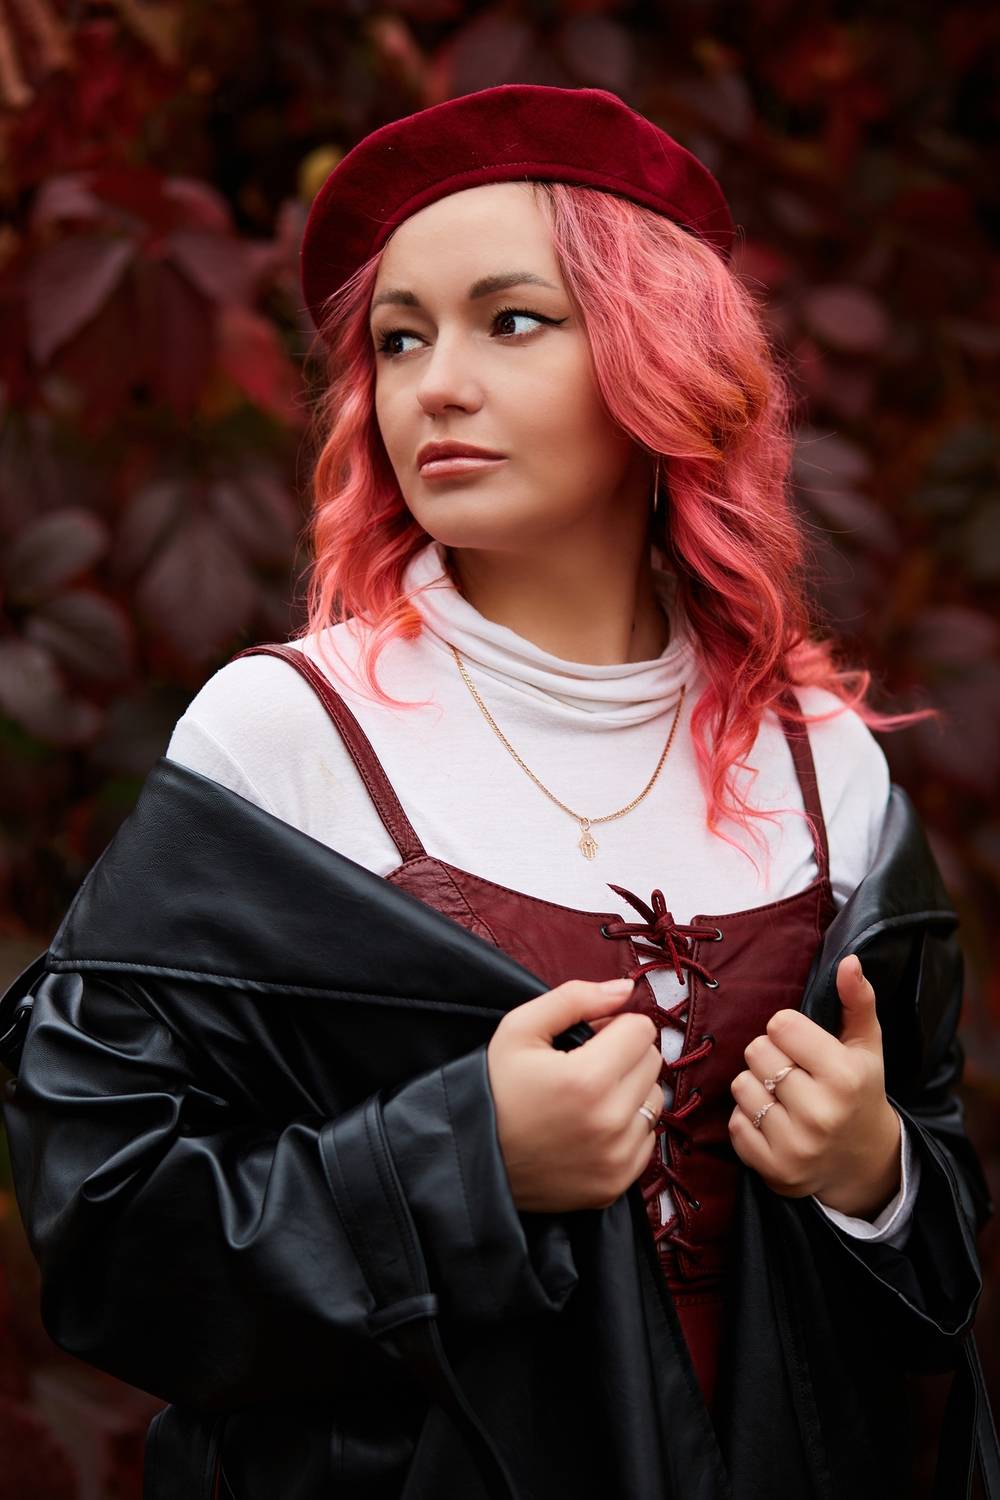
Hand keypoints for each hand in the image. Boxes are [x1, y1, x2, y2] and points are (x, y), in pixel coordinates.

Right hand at [487, 977, 664, 1214]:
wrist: (472, 1157)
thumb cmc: (495, 1087)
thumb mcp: (519, 1028)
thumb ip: (575, 999)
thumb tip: (626, 989)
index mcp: (588, 1078)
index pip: (642, 1030)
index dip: (614, 1026)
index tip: (589, 1038)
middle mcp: (610, 1121)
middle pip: (652, 1063)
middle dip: (625, 1055)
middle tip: (587, 1064)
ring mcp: (616, 1157)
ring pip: (654, 1101)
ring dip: (631, 1091)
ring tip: (590, 1097)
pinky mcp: (616, 1183)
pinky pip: (647, 1140)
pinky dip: (627, 1129)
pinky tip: (592, 1128)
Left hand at [728, 954, 901, 1218]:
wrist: (864, 1163)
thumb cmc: (860, 1092)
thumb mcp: (867, 1046)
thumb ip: (858, 1000)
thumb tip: (849, 960)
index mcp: (844, 1076)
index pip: (780, 1025)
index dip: (788, 1030)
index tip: (804, 1046)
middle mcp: (820, 1112)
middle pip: (756, 1052)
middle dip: (770, 1056)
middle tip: (792, 1072)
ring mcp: (795, 1145)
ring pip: (740, 1085)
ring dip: (756, 1086)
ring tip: (783, 1096)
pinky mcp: (773, 1169)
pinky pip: (735, 1123)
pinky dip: (748, 1119)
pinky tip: (774, 1122)